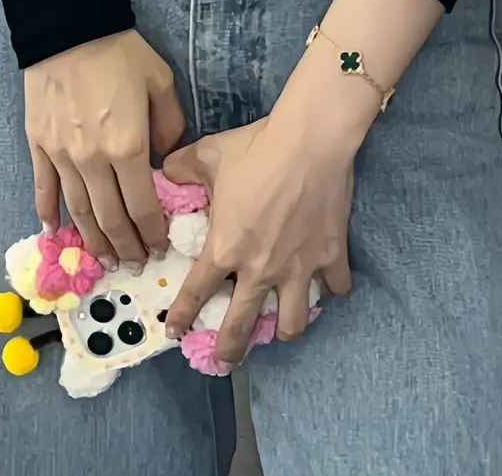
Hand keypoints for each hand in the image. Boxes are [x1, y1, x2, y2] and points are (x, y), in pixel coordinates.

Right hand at [23, 29, 183, 269]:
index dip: (151, 232)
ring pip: (78, 211)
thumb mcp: (160, 81)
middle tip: (135, 263)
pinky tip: (54, 233)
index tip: (158, 247)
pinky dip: (48, 214)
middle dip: (125, 245)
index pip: (142, 205)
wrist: (69, 28)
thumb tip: (164, 155)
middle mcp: (94, 161)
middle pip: (110, 217)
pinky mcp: (39, 146)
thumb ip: (168, 124)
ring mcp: (62, 157)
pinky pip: (44, 189)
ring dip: (93, 240)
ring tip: (105, 259)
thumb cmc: (120, 53)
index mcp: (128, 147)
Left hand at [162, 94, 355, 365]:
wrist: (310, 140)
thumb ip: (183, 167)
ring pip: (291, 323)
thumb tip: (165, 170)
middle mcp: (259, 269)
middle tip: (226, 362)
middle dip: (230, 351)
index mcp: (226, 250)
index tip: (175, 331)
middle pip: (241, 327)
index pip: (196, 294)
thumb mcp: (210, 155)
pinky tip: (328, 284)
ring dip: (284, 327)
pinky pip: (335, 287)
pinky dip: (332, 288)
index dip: (182, 316)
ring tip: (281, 326)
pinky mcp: (330, 256)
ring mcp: (298, 268)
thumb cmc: (257, 149)